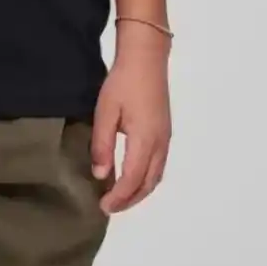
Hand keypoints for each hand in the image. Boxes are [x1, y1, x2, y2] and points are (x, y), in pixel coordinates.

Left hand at [90, 27, 171, 214]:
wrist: (146, 58)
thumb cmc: (123, 82)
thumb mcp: (105, 111)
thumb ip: (102, 144)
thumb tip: (101, 175)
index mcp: (145, 140)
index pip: (133, 179)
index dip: (119, 197)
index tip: (103, 206)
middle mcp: (160, 144)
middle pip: (148, 183)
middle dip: (130, 199)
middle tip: (110, 207)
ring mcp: (165, 138)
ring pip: (156, 175)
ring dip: (140, 190)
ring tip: (120, 196)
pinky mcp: (165, 131)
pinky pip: (159, 164)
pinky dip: (146, 177)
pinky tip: (132, 175)